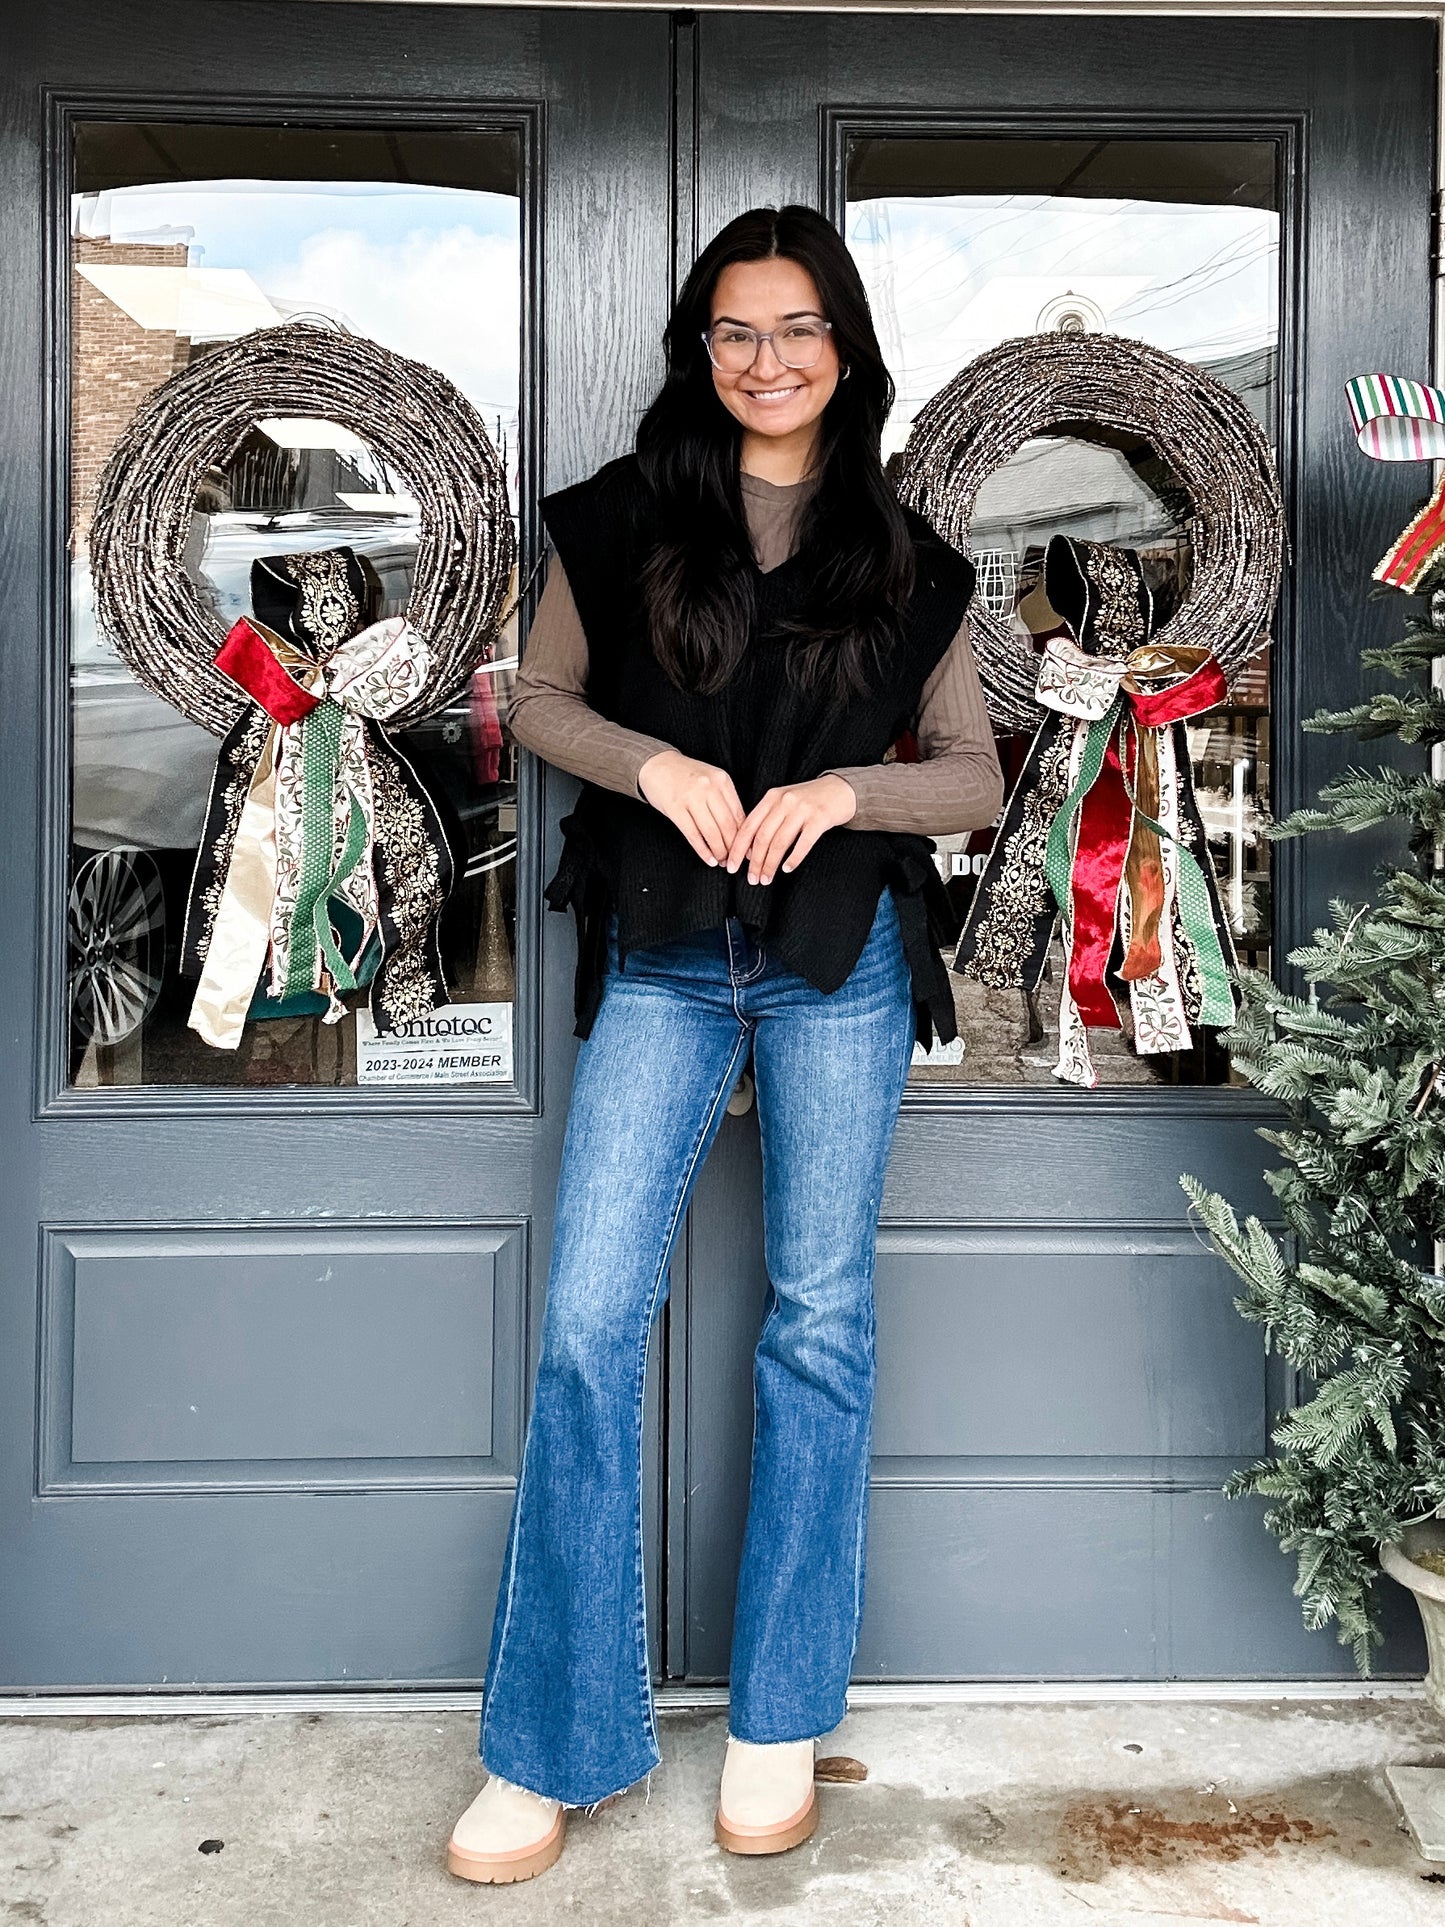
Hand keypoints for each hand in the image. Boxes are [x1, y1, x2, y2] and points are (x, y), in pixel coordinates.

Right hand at [637, 749, 745, 865]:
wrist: (657, 765)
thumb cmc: (686, 776)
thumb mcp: (711, 781)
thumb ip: (725, 800)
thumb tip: (741, 831)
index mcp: (722, 780)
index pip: (739, 814)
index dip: (745, 837)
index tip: (747, 851)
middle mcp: (709, 788)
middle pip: (727, 825)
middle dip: (733, 848)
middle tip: (734, 861)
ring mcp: (691, 797)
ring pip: (712, 832)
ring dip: (719, 851)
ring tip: (722, 861)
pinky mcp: (675, 808)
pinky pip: (693, 835)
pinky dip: (703, 850)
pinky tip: (709, 859)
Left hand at [725, 775, 856, 885]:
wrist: (840, 790)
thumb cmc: (808, 801)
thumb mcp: (783, 802)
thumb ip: (766, 820)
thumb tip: (748, 851)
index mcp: (771, 797)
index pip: (748, 826)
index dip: (737, 849)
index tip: (731, 866)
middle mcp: (784, 801)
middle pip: (762, 837)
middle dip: (755, 862)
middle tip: (752, 879)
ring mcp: (802, 809)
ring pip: (780, 842)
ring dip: (770, 864)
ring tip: (766, 879)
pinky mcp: (820, 818)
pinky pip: (803, 843)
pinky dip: (793, 858)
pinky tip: (787, 869)